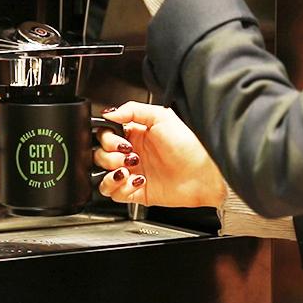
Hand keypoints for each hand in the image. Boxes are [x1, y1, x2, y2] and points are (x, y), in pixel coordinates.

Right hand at [93, 102, 227, 207]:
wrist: (203, 173)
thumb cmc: (188, 145)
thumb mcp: (162, 116)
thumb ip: (132, 109)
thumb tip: (109, 112)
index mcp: (135, 134)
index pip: (105, 134)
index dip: (107, 138)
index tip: (120, 140)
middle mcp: (131, 153)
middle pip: (99, 155)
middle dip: (109, 155)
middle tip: (128, 154)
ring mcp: (132, 174)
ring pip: (102, 175)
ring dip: (109, 172)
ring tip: (127, 169)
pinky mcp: (136, 192)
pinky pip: (114, 193)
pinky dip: (119, 188)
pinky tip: (136, 181)